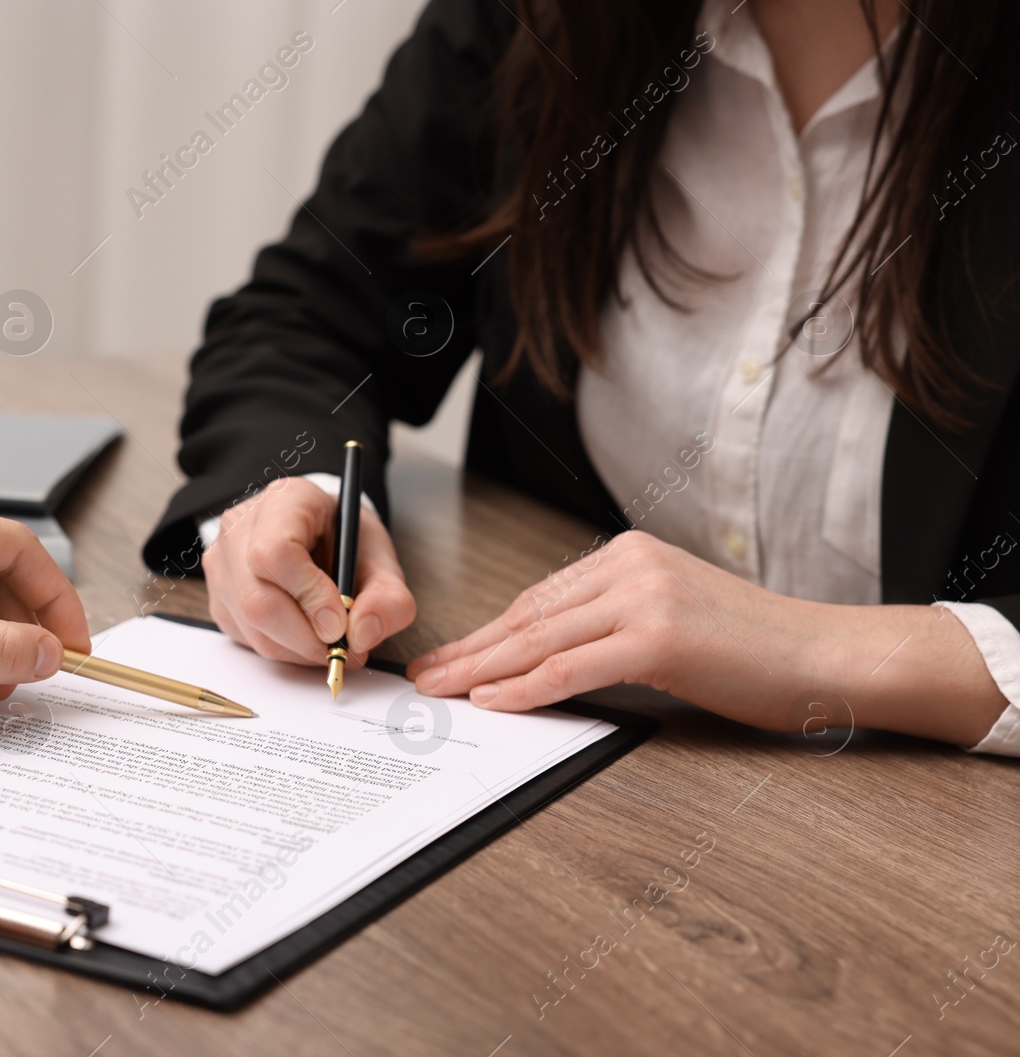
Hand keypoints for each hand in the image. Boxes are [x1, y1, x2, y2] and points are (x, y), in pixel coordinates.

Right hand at [203, 477, 415, 665]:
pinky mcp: (218, 597)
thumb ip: (388, 597)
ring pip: (252, 626)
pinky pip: (246, 638)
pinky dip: (282, 649)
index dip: (309, 595)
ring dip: (298, 648)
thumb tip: (362, 634)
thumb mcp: (381, 560)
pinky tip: (305, 632)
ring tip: (330, 641)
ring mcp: (221, 563)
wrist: (319, 536)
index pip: (276, 553)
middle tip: (343, 648)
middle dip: (307, 637)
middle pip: (258, 599)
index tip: (340, 622)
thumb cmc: (344, 542)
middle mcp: (239, 527)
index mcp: (284, 500)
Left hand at [407, 530, 1008, 745]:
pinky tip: (492, 701)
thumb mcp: (674, 615)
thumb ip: (614, 622)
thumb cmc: (757, 647)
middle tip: (427, 676)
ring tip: (441, 691)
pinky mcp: (658, 637)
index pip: (539, 599)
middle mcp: (629, 565)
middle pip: (528, 616)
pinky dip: (526, 688)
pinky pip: (572, 667)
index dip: (488, 633)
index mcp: (629, 554)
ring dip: (481, 670)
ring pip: (540, 640)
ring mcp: (643, 597)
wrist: (830, 655)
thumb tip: (548, 656)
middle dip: (470, 651)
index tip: (451, 656)